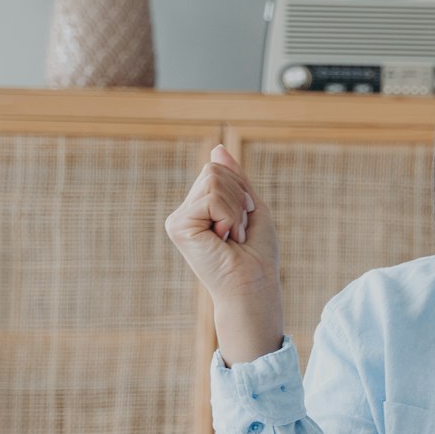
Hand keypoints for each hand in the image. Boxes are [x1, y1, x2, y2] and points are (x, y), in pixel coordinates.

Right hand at [165, 144, 284, 362]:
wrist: (254, 285)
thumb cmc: (257, 254)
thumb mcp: (251, 207)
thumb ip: (234, 178)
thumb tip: (218, 148)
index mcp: (199, 207)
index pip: (218, 170)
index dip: (241, 191)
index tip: (244, 221)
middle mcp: (184, 212)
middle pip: (214, 171)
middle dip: (238, 198)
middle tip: (237, 231)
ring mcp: (178, 219)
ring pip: (213, 181)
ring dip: (235, 209)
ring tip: (231, 236)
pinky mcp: (177, 226)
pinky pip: (211, 198)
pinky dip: (229, 216)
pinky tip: (224, 239)